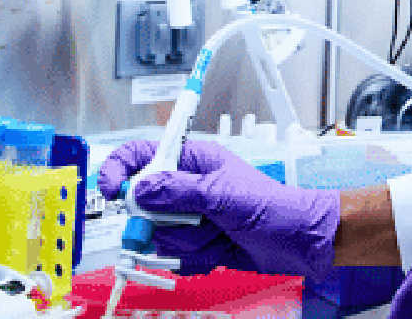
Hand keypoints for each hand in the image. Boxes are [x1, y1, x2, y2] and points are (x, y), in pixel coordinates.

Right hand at [97, 139, 340, 280]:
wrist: (299, 242)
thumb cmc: (273, 208)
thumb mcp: (223, 196)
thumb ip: (179, 192)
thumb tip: (139, 189)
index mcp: (196, 161)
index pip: (145, 154)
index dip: (122, 168)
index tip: (112, 191)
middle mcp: (189, 186)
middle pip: (143, 203)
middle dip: (164, 221)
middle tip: (193, 223)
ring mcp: (192, 217)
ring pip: (157, 234)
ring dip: (187, 242)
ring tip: (218, 234)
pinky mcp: (197, 242)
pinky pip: (173, 255)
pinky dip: (195, 258)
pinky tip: (220, 251)